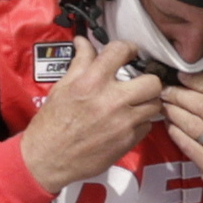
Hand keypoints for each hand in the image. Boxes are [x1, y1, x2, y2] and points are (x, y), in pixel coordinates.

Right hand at [15, 47, 172, 189]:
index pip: (121, 51)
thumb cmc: (51, 124)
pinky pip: (147, 125)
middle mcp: (111, 100)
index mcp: (91, 82)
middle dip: (146, 80)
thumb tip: (84, 42)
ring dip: (146, 102)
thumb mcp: (62, 88)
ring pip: (155, 104)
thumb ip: (80, 64)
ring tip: (133, 104)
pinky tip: (125, 123)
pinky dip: (139, 123)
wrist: (47, 160)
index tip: (128, 54)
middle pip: (152, 82)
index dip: (128, 49)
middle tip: (136, 84)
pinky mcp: (127, 141)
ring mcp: (123, 122)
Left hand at [160, 76, 202, 202]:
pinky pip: (188, 144)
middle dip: (181, 95)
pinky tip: (169, 124)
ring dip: (174, 112)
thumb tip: (197, 84)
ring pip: (193, 125)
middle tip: (166, 90)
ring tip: (164, 104)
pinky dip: (175, 131)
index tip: (182, 76)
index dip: (199, 81)